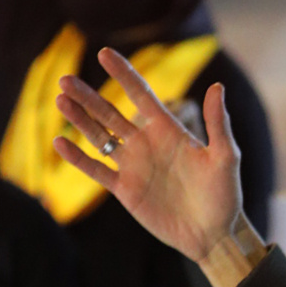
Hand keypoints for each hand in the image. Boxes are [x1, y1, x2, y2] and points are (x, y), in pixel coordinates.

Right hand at [54, 48, 263, 286]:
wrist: (214, 233)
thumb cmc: (225, 195)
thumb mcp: (226, 157)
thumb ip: (218, 124)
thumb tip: (218, 86)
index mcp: (170, 131)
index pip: (142, 96)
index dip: (124, 74)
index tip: (105, 53)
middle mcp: (147, 144)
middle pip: (111, 114)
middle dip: (89, 96)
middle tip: (65, 79)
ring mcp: (134, 166)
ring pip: (99, 138)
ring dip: (80, 120)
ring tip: (60, 101)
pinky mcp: (125, 189)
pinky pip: (97, 170)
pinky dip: (78, 158)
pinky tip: (60, 142)